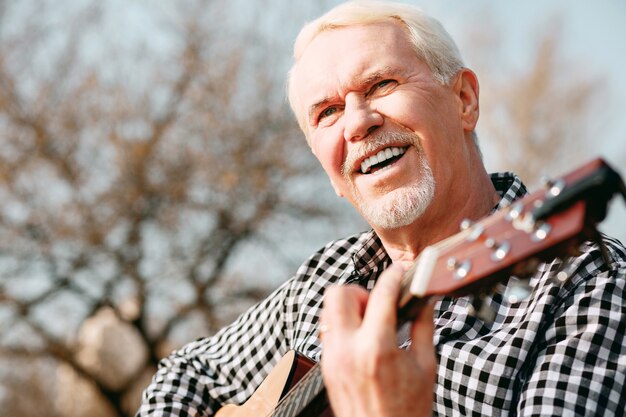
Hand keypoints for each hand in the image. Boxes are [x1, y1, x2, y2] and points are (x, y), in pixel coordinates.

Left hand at [319, 264, 435, 416]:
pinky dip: (344, 324)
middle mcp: (347, 349)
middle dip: (361, 291)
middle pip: (338, 292)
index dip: (393, 277)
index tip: (399, 273)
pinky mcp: (325, 365)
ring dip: (350, 306)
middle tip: (379, 305)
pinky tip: (363, 338)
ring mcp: (331, 357)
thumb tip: (424, 300)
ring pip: (328, 309)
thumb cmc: (407, 411)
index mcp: (376, 349)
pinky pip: (329, 329)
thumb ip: (423, 326)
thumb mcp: (425, 366)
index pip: (380, 295)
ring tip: (372, 323)